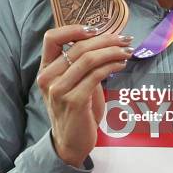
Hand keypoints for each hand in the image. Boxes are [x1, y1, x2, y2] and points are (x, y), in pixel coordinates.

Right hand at [36, 25, 133, 166]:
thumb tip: (107, 41)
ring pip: (89, 59)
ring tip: (127, 51)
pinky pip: (96, 75)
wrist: (70, 143)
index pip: (52, 38)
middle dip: (106, 40)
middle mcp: (48, 77)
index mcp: (45, 69)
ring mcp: (59, 90)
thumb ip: (81, 64)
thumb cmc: (75, 110)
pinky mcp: (74, 101)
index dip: (74, 29)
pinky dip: (112, 66)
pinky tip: (122, 65)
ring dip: (113, 52)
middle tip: (125, 39)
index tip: (97, 29)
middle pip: (78, 47)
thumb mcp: (73, 83)